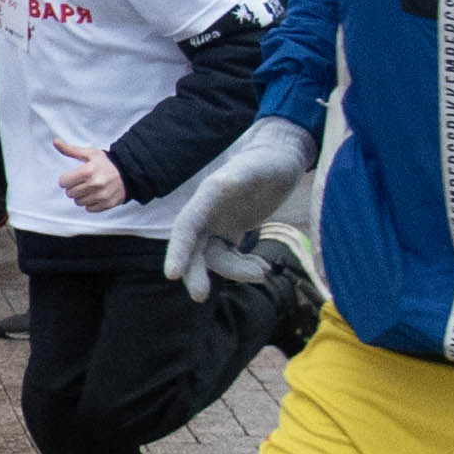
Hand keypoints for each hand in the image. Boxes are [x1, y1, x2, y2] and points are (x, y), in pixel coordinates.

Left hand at [53, 130, 125, 215]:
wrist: (129, 172)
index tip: (72, 177)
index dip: (66, 179)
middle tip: (82, 182)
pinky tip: (96, 194)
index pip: (64, 182)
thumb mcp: (89, 153)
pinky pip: (89, 209)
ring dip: (81, 196)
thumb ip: (70, 149)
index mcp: (88, 171)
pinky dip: (90, 203)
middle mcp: (95, 184)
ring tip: (89, 188)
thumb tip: (55, 141)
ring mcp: (102, 195)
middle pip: (70, 193)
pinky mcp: (107, 204)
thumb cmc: (107, 162)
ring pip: (78, 202)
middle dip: (73, 188)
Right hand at [167, 116, 315, 292]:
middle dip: (196, 273)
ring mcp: (219, 222)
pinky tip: (264, 268)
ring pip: (215, 257)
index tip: (170, 275)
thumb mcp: (255, 168)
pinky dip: (244, 267)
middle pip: (194, 248)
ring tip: (263, 271)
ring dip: (234, 271)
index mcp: (207, 196)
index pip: (186, 227)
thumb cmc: (269, 159)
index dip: (177, 251)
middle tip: (201, 296)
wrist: (282, 156)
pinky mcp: (232, 229)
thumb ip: (236, 177)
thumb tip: (218, 186)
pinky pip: (231, 256)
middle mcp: (208, 211)